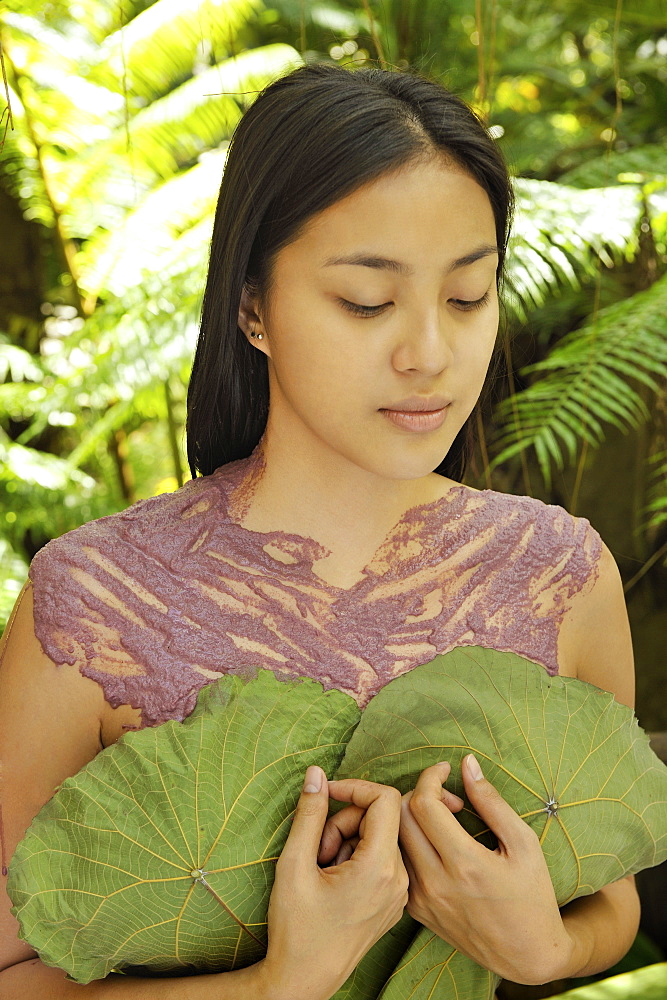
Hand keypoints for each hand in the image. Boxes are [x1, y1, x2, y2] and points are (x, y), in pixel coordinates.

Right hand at [261, 765, 408, 999]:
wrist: (304, 980)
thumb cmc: (296, 928)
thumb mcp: (295, 864)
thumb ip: (309, 813)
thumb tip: (316, 774)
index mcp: (379, 868)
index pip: (385, 798)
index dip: (354, 787)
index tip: (326, 794)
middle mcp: (399, 879)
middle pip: (382, 817)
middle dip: (346, 819)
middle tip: (318, 846)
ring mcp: (399, 893)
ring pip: (381, 837)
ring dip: (350, 838)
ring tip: (323, 866)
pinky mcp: (394, 902)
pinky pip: (383, 859)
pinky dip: (358, 856)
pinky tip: (335, 878)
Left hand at [398, 757, 574, 985]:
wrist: (528, 956)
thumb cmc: (532, 896)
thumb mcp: (523, 843)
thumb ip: (491, 801)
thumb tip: (467, 764)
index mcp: (464, 863)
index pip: (424, 804)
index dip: (431, 777)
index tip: (446, 770)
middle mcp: (436, 882)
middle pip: (401, 818)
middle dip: (420, 793)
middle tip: (449, 797)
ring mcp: (423, 899)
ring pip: (396, 840)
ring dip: (412, 818)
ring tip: (443, 819)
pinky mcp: (417, 911)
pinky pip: (400, 863)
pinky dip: (410, 844)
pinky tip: (435, 844)